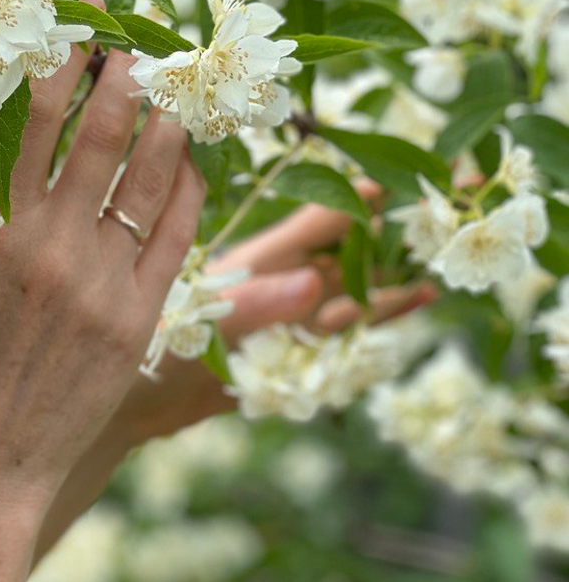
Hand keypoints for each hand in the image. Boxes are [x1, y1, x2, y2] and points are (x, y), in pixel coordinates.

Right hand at [0, 44, 205, 512]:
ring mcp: (96, 280)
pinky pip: (175, 232)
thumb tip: (0, 124)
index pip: (26, 114)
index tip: (75, 15)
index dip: (57, 55)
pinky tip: (188, 160)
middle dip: (122, 69)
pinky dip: (186, 186)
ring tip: (174, 85)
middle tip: (138, 34)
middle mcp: (43, 243)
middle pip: (95, 129)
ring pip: (146, 172)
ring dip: (165, 117)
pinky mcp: (138, 316)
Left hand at [113, 188, 435, 446]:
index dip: (355, 196)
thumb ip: (253, 306)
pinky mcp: (294, 354)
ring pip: (353, 286)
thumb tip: (311, 284)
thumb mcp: (203, 326)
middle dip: (391, 225)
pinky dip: (383, 314)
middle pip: (347, 247)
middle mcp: (278, 283)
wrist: (132, 408)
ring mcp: (288, 319)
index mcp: (256, 262)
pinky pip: (346, 331)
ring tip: (442, 254)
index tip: (394, 173)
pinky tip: (419, 297)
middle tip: (449, 197)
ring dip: (394, 270)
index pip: (318, 219)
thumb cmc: (152, 356)